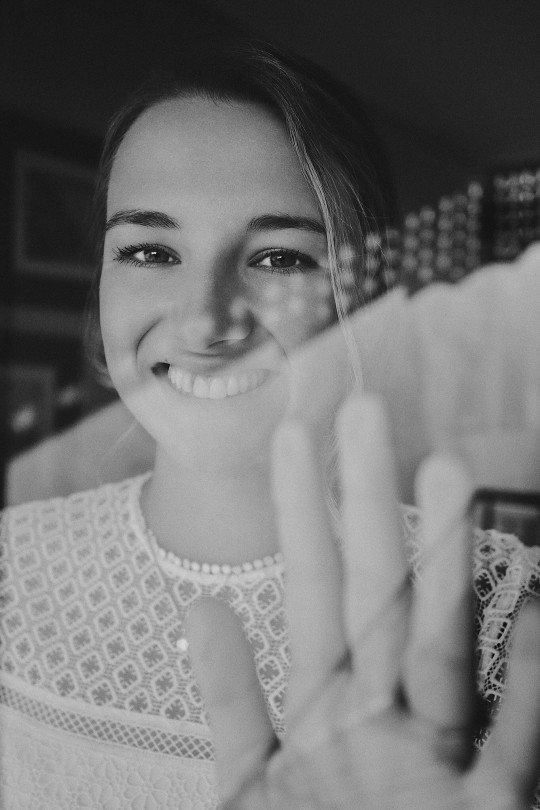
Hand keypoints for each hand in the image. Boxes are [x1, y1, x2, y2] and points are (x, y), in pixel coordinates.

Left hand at [186, 394, 539, 808]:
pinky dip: (531, 677)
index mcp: (327, 715)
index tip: (295, 439)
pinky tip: (536, 598)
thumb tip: (200, 603)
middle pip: (376, 592)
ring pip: (443, 645)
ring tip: (446, 468)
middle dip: (368, 500)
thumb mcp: (253, 789)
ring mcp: (439, 764)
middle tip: (365, 408)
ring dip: (446, 561)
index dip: (304, 513)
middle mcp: (384, 720)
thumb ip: (233, 701)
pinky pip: (517, 741)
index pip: (313, 591)